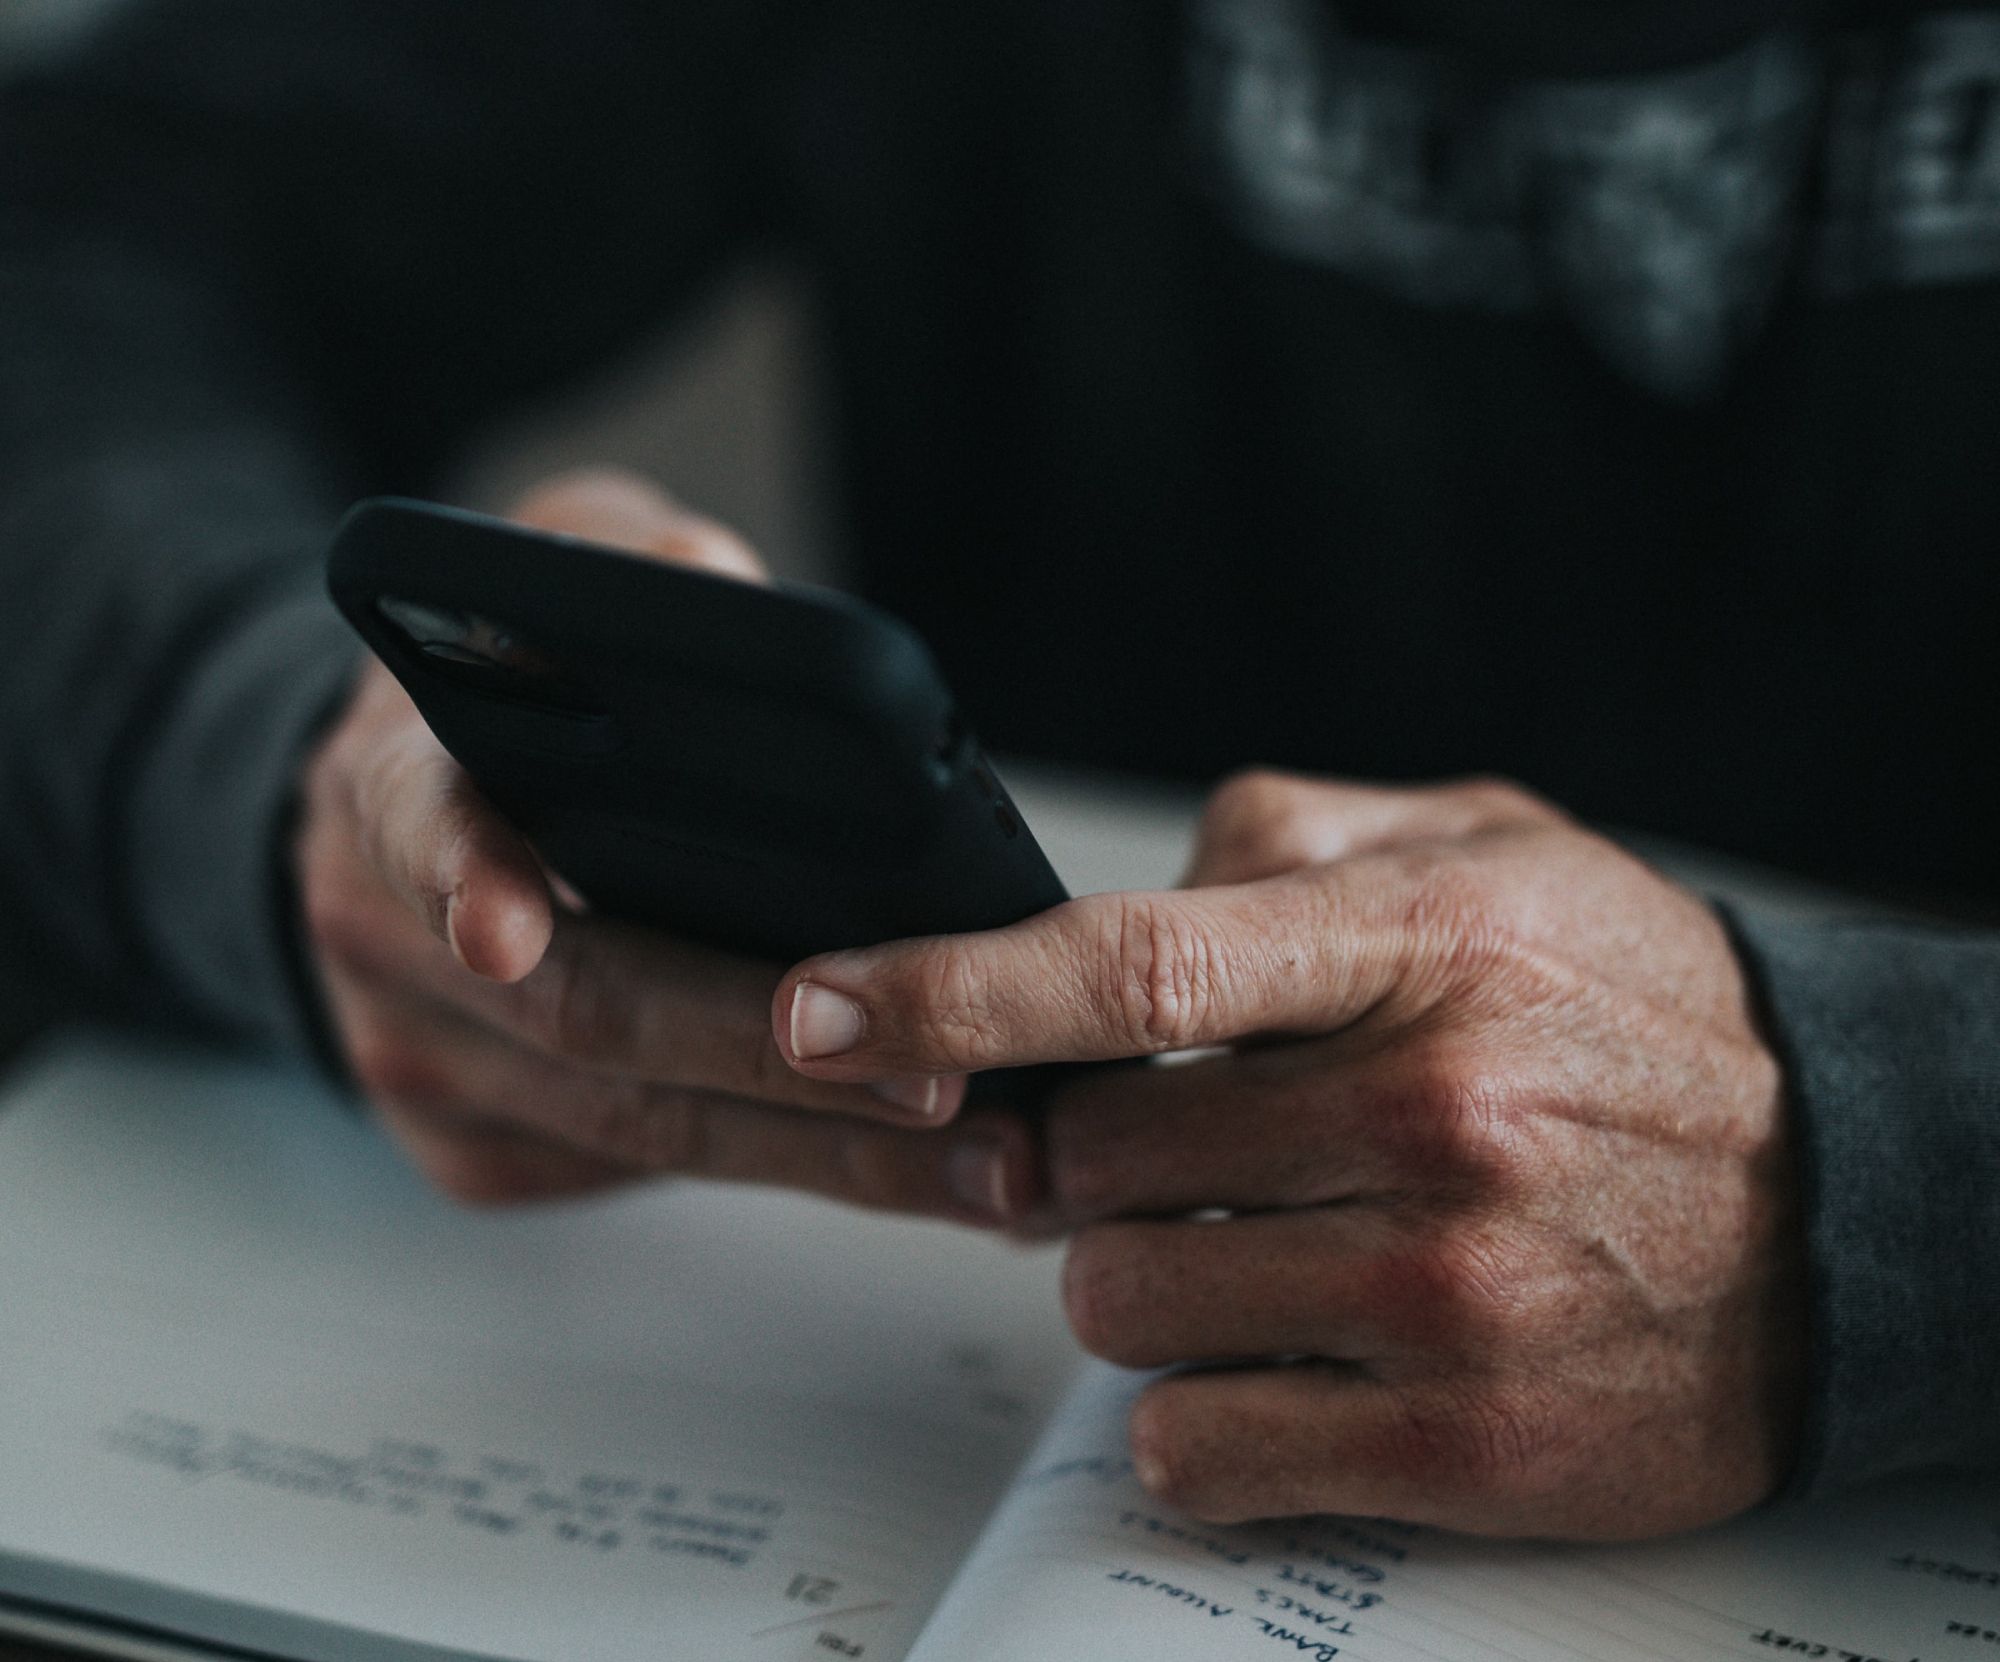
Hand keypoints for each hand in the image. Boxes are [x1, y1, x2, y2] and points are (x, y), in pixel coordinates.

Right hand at [297, 467, 1029, 1214]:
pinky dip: (784, 1167)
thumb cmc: (518, 685)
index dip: (461, 873)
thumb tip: (726, 591)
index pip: (411, 822)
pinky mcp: (475, 1148)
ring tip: (983, 1156)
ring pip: (630, 1127)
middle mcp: (379, 937)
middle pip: (581, 1013)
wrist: (409, 813)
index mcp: (393, 781)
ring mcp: (421, 1060)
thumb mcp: (560, 573)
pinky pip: (638, 1173)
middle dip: (770, 1054)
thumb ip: (631, 563)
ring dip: (817, 1150)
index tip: (508, 930)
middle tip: (938, 1081)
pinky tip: (908, 1160)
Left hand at [773, 772, 1806, 1538]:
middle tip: (1170, 1147)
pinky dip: (1192, 1408)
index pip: (1135, 965)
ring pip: (1120, 1304)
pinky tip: (1278, 1355)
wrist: (1850, 1201)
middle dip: (1081, 1158)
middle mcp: (1433, 1113)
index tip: (823, 1007)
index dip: (951, 987)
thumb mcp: (1494, 849)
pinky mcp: (1466, 1446)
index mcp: (1424, 944)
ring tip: (1254, 1243)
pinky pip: (1197, 1445)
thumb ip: (1293, 837)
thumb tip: (1120, 887)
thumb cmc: (1636, 1012)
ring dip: (1138, 1279)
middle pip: (1091, 1158)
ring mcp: (1448, 1293)